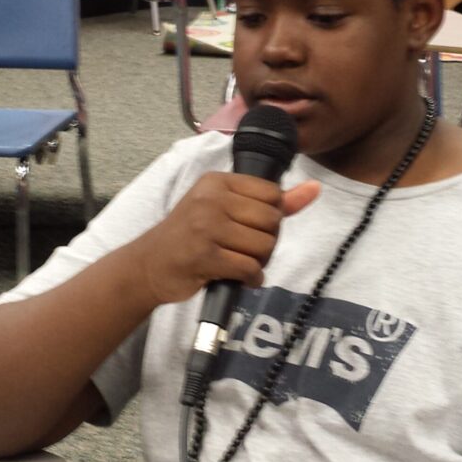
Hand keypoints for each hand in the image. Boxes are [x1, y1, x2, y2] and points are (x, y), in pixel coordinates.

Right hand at [130, 173, 320, 305]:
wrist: (148, 265)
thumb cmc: (189, 236)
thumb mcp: (224, 209)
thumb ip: (270, 201)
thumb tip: (314, 189)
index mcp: (218, 182)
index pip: (271, 193)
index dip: (270, 216)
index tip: (251, 227)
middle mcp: (212, 199)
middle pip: (272, 221)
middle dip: (266, 242)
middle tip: (246, 249)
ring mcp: (206, 227)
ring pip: (264, 246)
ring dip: (258, 262)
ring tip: (240, 263)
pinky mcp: (205, 256)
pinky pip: (250, 268)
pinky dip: (251, 279)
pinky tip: (240, 278)